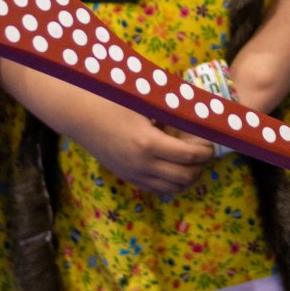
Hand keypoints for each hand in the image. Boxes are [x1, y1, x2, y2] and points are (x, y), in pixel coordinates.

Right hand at [63, 97, 216, 196]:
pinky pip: (157, 189)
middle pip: (185, 177)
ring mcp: (134, 174)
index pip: (189, 156)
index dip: (205, 150)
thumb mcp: (145, 101)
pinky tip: (174, 166)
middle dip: (200, 166)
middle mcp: (143, 164)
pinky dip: (172, 182)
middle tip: (203, 151)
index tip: (209, 140)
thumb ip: (171, 107)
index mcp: (149, 143)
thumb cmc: (113, 101)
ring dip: (188, 177)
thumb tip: (198, 108)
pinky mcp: (127, 177)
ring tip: (192, 160)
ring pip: (173, 188)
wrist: (80, 115)